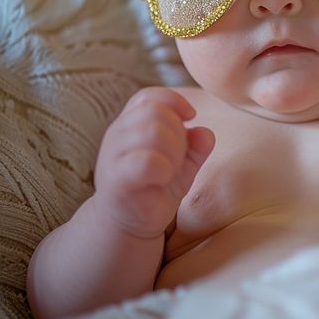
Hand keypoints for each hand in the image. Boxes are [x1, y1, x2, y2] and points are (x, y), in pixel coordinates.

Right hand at [93, 88, 214, 238]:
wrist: (130, 222)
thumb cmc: (156, 185)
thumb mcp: (182, 162)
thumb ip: (196, 145)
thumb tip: (205, 132)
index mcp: (131, 123)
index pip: (149, 96)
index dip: (174, 101)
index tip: (190, 117)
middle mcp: (118, 133)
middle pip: (156, 112)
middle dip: (179, 134)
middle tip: (178, 159)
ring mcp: (113, 155)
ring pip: (153, 131)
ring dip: (173, 151)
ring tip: (170, 170)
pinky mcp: (116, 179)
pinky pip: (145, 160)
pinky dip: (163, 167)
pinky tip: (163, 178)